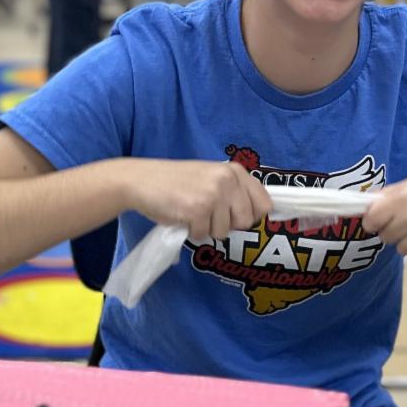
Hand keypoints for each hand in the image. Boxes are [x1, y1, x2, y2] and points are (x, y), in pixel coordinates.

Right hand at [122, 160, 271, 240]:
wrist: (141, 180)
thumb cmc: (176, 183)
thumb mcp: (212, 178)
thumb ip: (235, 192)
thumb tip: (259, 217)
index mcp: (235, 171)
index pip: (264, 205)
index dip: (250, 216)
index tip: (234, 217)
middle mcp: (228, 180)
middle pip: (245, 222)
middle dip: (226, 225)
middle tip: (206, 214)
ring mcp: (214, 194)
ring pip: (223, 232)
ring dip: (206, 229)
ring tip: (191, 212)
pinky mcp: (197, 209)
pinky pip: (202, 235)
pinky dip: (190, 232)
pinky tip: (181, 216)